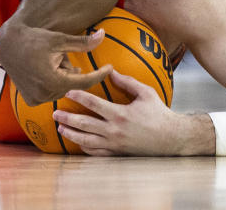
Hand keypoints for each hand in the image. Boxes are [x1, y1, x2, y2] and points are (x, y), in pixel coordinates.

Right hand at [0, 21, 112, 105]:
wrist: (8, 44)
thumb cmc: (35, 39)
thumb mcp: (60, 39)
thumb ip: (83, 43)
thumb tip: (104, 35)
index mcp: (53, 81)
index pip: (84, 81)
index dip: (99, 74)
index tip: (111, 68)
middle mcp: (44, 94)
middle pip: (71, 84)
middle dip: (69, 69)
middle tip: (56, 56)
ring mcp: (35, 99)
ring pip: (61, 88)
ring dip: (61, 76)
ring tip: (47, 61)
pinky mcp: (30, 101)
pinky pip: (51, 92)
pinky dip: (52, 82)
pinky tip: (43, 69)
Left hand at [54, 70, 206, 155]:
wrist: (171, 138)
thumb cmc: (159, 113)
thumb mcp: (146, 93)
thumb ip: (128, 82)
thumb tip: (112, 71)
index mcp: (121, 114)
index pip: (94, 104)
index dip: (79, 96)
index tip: (67, 91)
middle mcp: (115, 131)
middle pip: (84, 124)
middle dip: (67, 118)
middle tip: (55, 113)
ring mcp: (114, 144)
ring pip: (86, 141)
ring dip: (71, 134)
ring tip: (60, 128)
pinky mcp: (117, 154)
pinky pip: (96, 152)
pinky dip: (84, 147)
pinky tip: (77, 142)